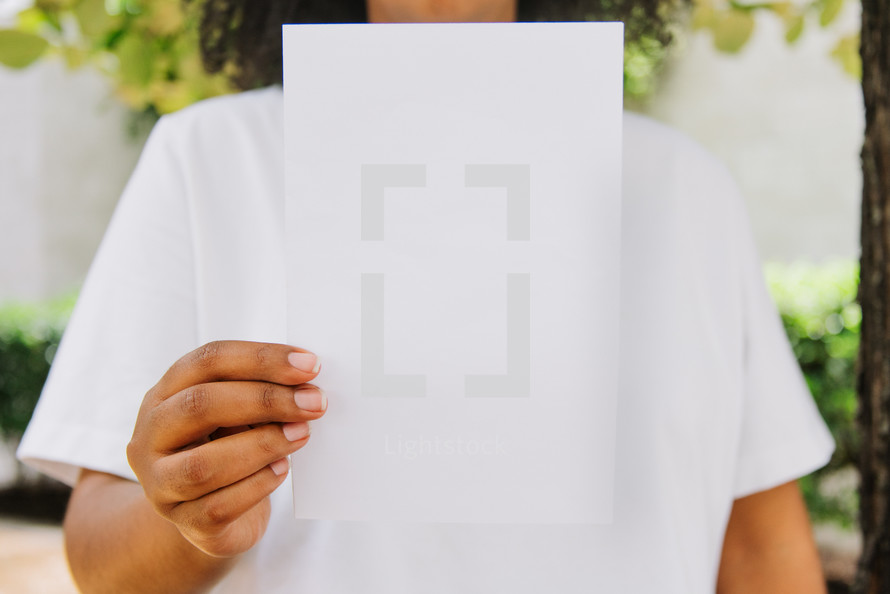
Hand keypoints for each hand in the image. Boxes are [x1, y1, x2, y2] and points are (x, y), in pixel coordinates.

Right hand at [127, 340, 325, 557]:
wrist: (213, 514)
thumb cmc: (231, 447)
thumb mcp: (238, 413)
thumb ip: (261, 393)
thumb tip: (306, 386)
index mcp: (165, 393)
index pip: (208, 361)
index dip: (261, 359)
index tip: (310, 364)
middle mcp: (151, 435)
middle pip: (200, 405)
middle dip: (265, 400)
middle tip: (314, 402)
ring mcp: (160, 483)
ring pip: (203, 465)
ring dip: (263, 445)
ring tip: (302, 435)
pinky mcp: (184, 522)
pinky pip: (220, 506)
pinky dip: (258, 485)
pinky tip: (281, 470)